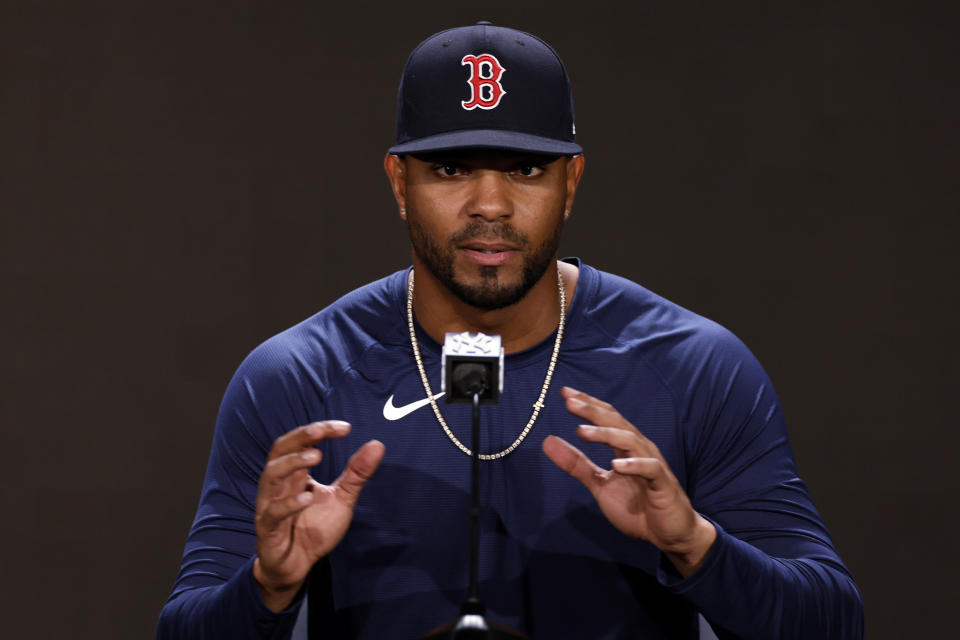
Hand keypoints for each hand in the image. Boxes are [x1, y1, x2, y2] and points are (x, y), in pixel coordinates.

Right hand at [253, 421, 384, 610]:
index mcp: (295, 474)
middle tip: (322, 431)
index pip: (301, 442)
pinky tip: (308, 498)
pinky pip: (273, 513)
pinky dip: (288, 504)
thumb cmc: (314, 528)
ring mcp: (270, 505)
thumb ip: (356, 474)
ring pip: (270, 476)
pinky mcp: (268, 530)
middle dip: (301, 437)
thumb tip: (377, 444)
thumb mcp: (342, 499)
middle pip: (280, 450)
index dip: (319, 430)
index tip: (346, 427)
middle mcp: (279, 484)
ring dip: (292, 463)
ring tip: (316, 457)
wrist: (296, 566)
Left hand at [542, 387, 714, 576]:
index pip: (607, 418)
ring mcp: (653, 465)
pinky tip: (616, 464)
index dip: (588, 404)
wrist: (669, 534)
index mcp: (625, 447)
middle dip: (593, 411)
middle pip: (617, 423)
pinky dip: (633, 465)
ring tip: (582, 431)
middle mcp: (640, 450)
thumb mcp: (599, 484)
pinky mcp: (663, 485)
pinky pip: (650, 469)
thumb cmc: (638, 507)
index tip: (565, 392)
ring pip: (631, 441)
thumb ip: (576, 464)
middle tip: (569, 402)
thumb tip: (548, 441)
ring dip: (606, 434)